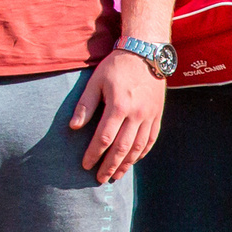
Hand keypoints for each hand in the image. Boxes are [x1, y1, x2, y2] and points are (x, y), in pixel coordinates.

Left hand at [70, 50, 164, 183]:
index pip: (104, 138)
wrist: (146, 52)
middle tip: (99, 179)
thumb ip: (85, 105)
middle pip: (122, 148)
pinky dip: (142, 152)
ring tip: (115, 175)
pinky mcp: (157, 114)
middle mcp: (136, 114)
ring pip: (138, 147)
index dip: (94, 154)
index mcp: (118, 106)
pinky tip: (134, 160)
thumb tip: (73, 127)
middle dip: (110, 166)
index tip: (85, 165)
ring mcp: (149, 116)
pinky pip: (151, 139)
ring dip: (126, 164)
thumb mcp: (96, 81)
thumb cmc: (117, 66)